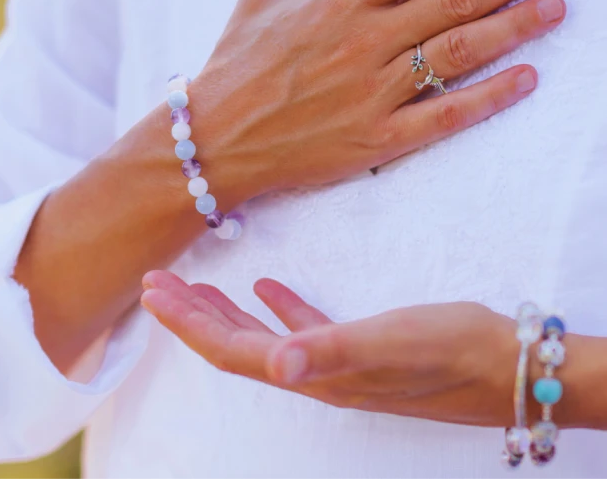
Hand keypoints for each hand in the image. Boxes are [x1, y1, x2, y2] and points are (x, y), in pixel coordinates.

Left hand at [140, 270, 518, 426]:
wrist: (504, 364)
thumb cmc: (449, 351)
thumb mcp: (390, 344)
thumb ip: (331, 353)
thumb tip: (277, 366)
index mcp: (309, 372)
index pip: (230, 351)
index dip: (188, 324)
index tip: (153, 292)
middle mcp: (312, 372)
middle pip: (234, 346)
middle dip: (191, 316)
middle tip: (156, 284)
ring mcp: (333, 361)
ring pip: (262, 338)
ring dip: (224, 313)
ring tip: (194, 289)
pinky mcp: (357, 346)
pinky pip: (302, 326)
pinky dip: (277, 308)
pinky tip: (266, 288)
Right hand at [190, 0, 566, 203]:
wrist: (215, 141)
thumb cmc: (234, 69)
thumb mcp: (255, 0)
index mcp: (338, 0)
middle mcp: (363, 40)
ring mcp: (373, 91)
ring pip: (459, 51)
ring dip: (515, 27)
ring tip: (555, 8)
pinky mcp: (376, 138)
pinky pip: (445, 115)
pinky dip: (489, 97)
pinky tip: (525, 79)